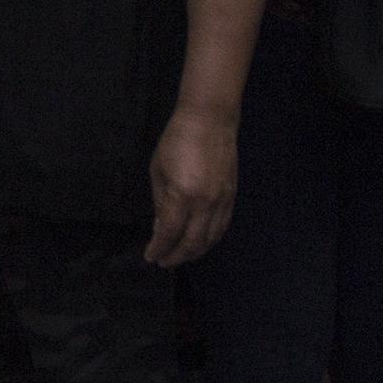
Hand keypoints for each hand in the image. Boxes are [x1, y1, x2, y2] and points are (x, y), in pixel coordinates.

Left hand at [143, 111, 237, 266]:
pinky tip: (201, 242)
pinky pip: (222, 227)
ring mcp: (222, 201)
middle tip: (164, 262)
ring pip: (210, 239)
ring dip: (195, 252)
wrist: (210, 121)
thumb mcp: (158, 170)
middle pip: (192, 243)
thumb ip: (159, 202)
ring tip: (180, 255)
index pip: (170, 233)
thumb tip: (160, 228)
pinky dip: (211, 240)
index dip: (159, 248)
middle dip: (176, 257)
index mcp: (182, 195)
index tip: (150, 256)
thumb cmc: (177, 141)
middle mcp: (205, 203)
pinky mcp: (232, 197)